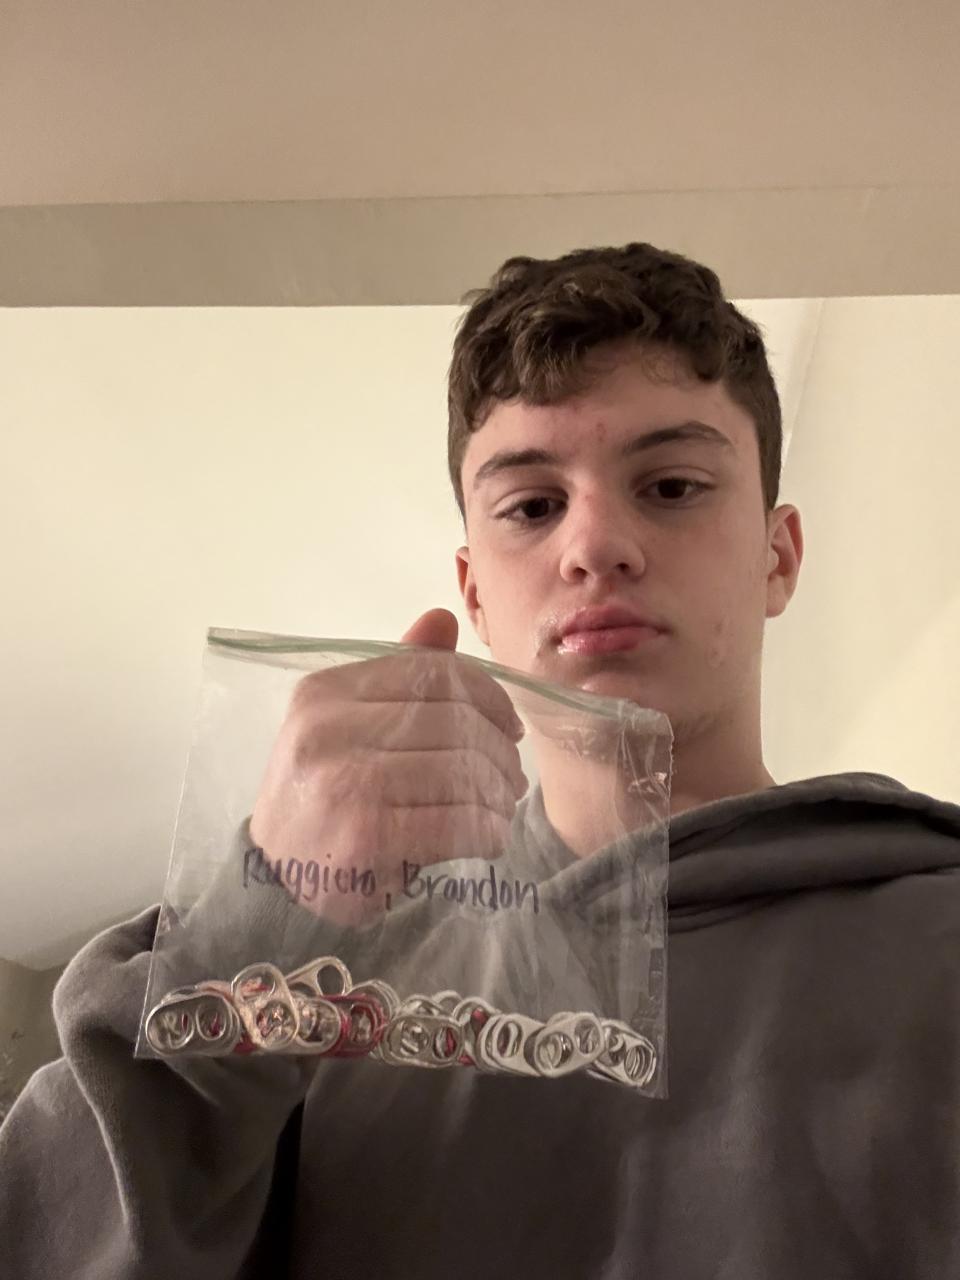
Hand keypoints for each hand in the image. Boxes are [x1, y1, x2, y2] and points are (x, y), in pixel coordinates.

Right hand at [248, 610, 527, 923]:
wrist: (277, 878)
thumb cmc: (326, 795)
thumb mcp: (351, 726)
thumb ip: (399, 676)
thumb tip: (442, 617)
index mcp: (325, 691)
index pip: (434, 673)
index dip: (489, 696)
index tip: (511, 726)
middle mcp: (326, 730)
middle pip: (454, 723)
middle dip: (499, 752)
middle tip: (513, 778)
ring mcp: (340, 784)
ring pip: (459, 772)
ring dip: (498, 794)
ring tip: (503, 808)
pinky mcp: (360, 839)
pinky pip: (453, 823)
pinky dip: (486, 831)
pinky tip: (489, 838)